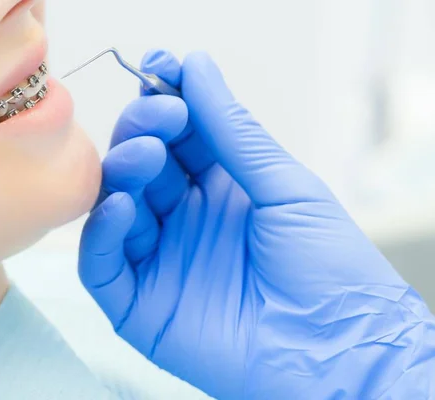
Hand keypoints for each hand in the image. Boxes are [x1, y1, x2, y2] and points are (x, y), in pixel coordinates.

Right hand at [79, 50, 434, 398]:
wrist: (335, 352)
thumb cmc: (327, 269)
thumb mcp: (285, 186)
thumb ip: (232, 132)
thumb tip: (197, 67)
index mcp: (219, 190)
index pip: (176, 137)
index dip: (166, 101)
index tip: (162, 69)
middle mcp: (183, 220)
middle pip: (140, 164)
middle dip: (142, 130)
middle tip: (161, 116)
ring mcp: (158, 260)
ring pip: (115, 206)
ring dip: (123, 172)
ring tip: (146, 154)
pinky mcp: (138, 304)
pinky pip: (103, 262)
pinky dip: (104, 231)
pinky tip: (123, 205)